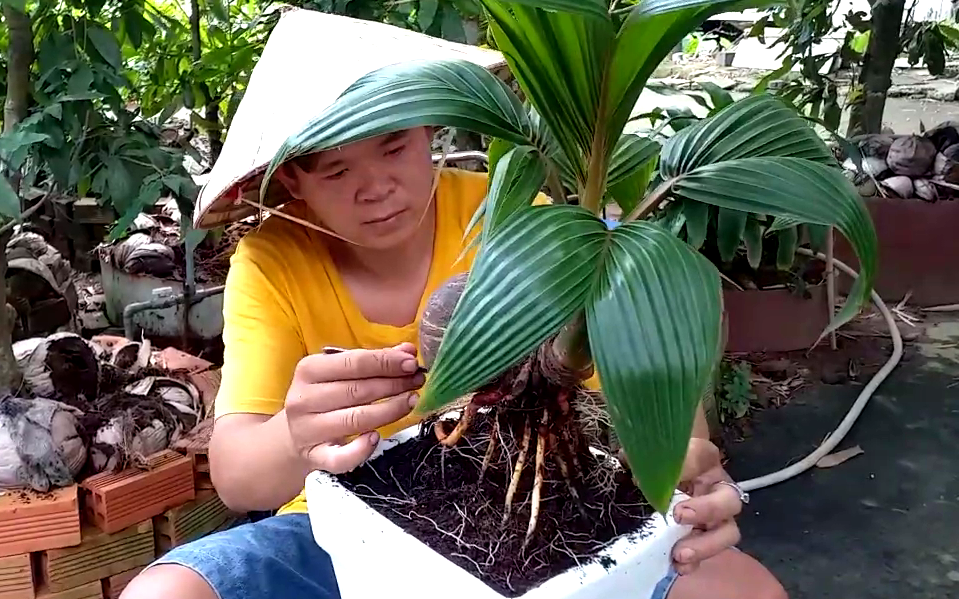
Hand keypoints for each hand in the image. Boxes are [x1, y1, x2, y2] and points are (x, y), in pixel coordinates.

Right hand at [285, 342, 424, 473]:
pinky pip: (340, 458)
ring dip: (390, 410)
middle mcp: (304, 399)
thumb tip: (408, 351)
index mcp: (309, 370)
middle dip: (394, 384)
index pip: (353, 363)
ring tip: (411, 401)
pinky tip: (377, 438)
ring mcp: (307, 430)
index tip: (411, 362)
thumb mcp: (340, 372)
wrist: (294, 434)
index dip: (385, 362)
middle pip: (357, 391)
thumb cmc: (324, 396)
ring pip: (355, 420)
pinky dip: (361, 450)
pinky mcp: (314, 457)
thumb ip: (373, 361)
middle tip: (417, 381)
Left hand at [617, 438, 743, 574]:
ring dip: (705, 544)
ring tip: (679, 554)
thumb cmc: (652, 457)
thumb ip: (643, 459)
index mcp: (701, 456)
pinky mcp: (704, 536)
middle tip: (680, 516)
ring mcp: (714, 514)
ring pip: (727, 531)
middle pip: (728, 499)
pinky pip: (709, 552)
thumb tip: (638, 478)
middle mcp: (715, 486)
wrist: (651, 471)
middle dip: (708, 509)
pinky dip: (695, 561)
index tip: (662, 477)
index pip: (700, 455)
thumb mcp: (645, 452)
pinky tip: (678, 566)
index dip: (685, 466)